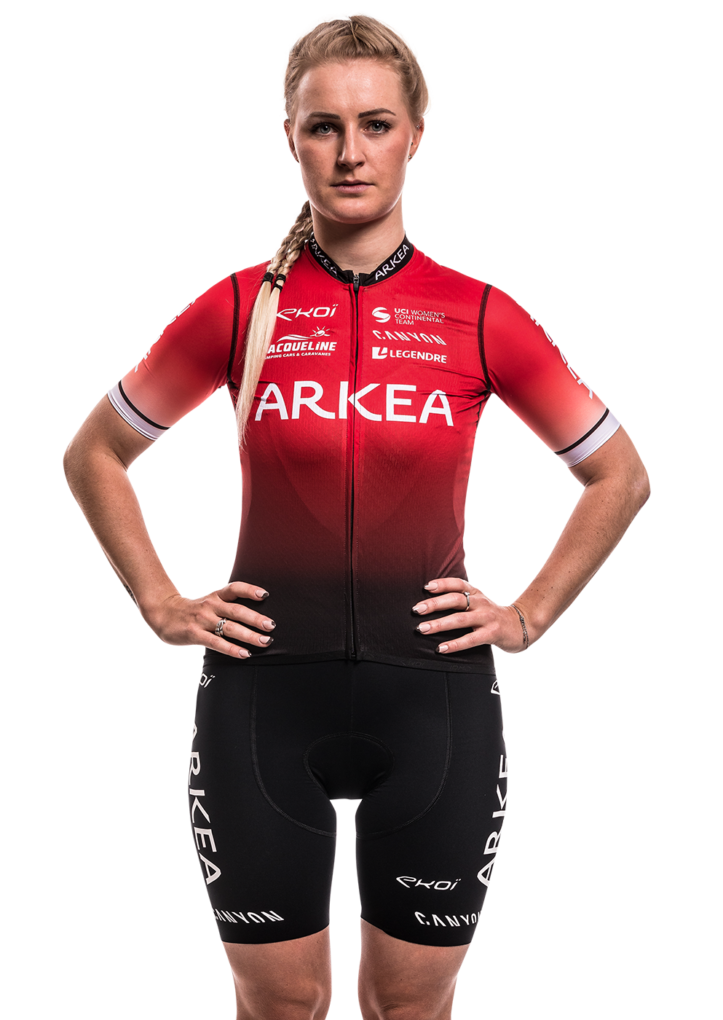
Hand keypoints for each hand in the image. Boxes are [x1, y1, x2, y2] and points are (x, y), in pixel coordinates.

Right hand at [143, 581, 275, 657]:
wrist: (163, 614)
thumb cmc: (193, 611)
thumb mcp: (210, 602)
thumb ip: (228, 606)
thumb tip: (257, 616)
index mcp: (216, 596)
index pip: (235, 589)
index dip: (250, 590)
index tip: (265, 595)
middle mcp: (210, 605)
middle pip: (236, 610)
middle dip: (256, 618)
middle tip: (271, 625)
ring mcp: (202, 620)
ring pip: (229, 628)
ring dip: (249, 635)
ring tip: (265, 641)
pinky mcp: (195, 634)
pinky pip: (217, 642)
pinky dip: (232, 649)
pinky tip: (245, 654)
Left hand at [412, 577, 528, 654]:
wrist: (521, 626)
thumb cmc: (493, 616)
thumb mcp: (480, 602)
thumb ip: (462, 597)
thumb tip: (433, 595)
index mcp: (476, 593)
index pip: (458, 584)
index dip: (442, 583)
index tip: (427, 587)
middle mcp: (481, 602)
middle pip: (456, 599)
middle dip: (435, 604)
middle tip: (417, 610)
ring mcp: (487, 618)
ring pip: (460, 619)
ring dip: (440, 624)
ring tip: (423, 629)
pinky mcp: (492, 633)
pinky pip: (470, 639)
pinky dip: (455, 644)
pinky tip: (441, 648)